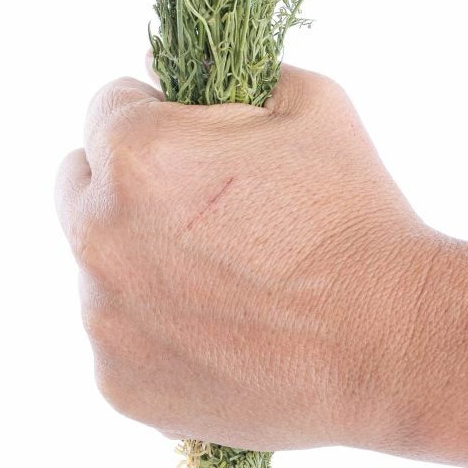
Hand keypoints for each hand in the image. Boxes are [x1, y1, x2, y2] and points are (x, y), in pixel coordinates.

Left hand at [53, 64, 437, 452]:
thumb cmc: (352, 212)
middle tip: (195, 204)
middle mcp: (99, 235)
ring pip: (98, 266)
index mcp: (135, 154)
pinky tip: (221, 332)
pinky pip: (118, 339)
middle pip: (79, 183)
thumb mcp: (305, 100)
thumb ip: (229, 80)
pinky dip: (153, 332)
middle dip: (123, 181)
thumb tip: (178, 80)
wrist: (389, 342)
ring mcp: (104, 319)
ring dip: (138, 259)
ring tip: (224, 278)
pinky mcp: (119, 387)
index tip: (195, 139)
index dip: (155, 113)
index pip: (107, 106)